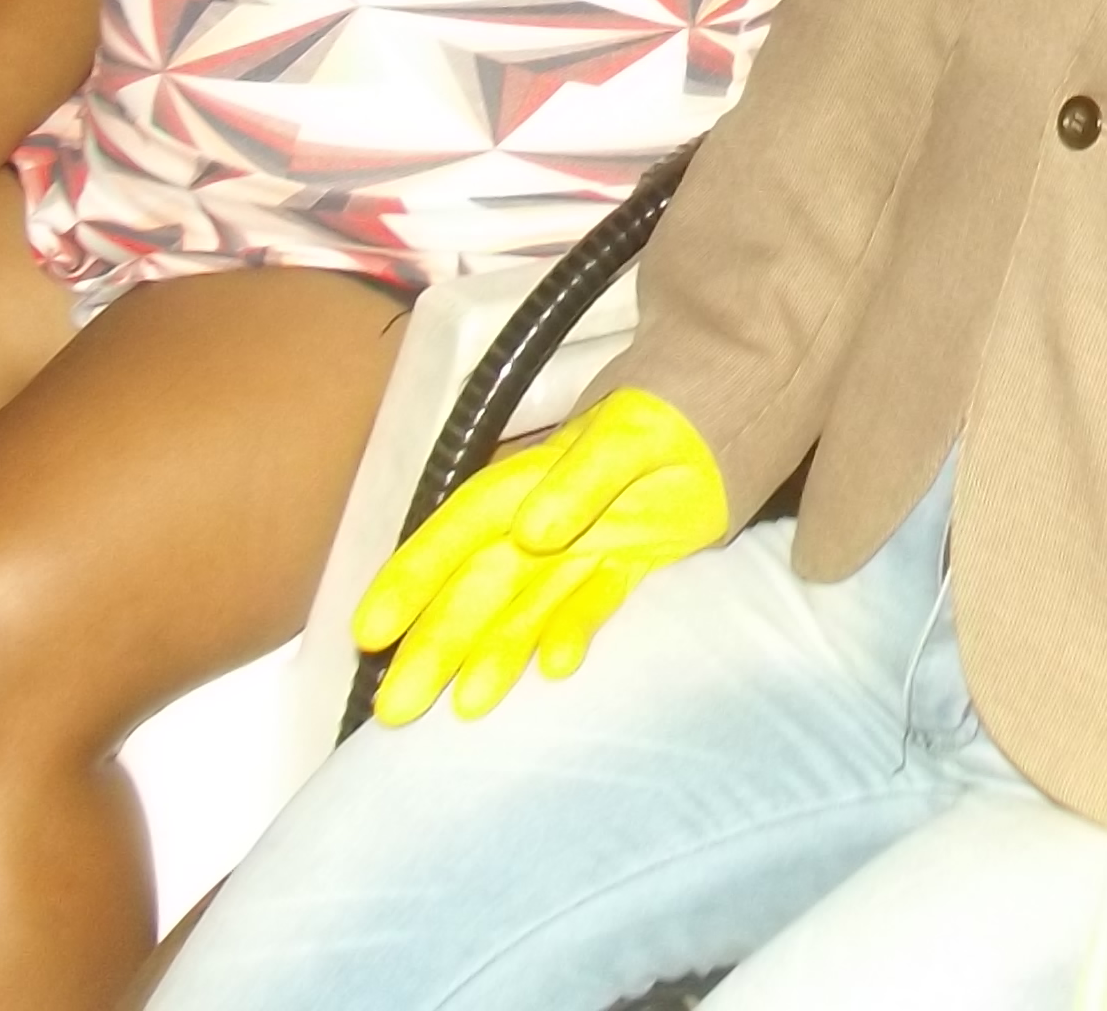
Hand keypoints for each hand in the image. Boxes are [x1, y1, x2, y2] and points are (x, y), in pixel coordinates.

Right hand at [358, 388, 729, 720]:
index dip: (414, 576)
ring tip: (466, 708)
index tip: (370, 629)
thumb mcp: (632, 433)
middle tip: (395, 708)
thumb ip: (583, 478)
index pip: (461, 530)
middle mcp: (547, 517)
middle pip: (481, 585)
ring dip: (494, 654)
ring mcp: (587, 542)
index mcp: (533, 480)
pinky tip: (555, 670)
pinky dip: (572, 632)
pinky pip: (592, 603)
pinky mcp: (629, 559)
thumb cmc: (672, 407)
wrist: (736, 398)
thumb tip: (530, 531)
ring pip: (526, 606)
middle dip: (436, 643)